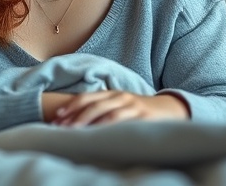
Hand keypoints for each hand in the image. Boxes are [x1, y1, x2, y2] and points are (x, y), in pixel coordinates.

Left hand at [49, 91, 189, 126]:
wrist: (170, 109)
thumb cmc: (140, 112)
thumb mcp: (120, 108)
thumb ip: (103, 112)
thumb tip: (78, 124)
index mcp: (111, 94)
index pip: (86, 98)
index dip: (70, 106)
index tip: (55, 117)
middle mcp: (118, 96)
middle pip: (91, 104)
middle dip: (73, 116)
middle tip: (59, 127)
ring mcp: (130, 104)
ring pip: (103, 111)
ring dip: (86, 120)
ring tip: (73, 131)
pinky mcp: (141, 114)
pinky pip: (121, 118)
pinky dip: (107, 124)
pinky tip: (97, 131)